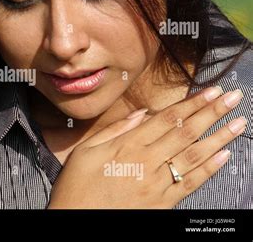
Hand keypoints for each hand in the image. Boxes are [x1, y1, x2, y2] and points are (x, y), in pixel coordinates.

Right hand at [48, 87, 245, 207]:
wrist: (77, 222)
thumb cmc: (77, 188)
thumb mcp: (85, 151)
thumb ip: (114, 130)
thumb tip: (141, 115)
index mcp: (127, 146)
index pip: (167, 119)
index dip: (192, 103)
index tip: (210, 91)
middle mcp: (146, 162)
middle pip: (185, 132)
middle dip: (212, 113)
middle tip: (232, 98)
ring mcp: (156, 184)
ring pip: (194, 156)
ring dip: (219, 137)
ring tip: (239, 122)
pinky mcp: (162, 204)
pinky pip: (190, 183)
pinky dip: (209, 169)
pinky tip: (224, 156)